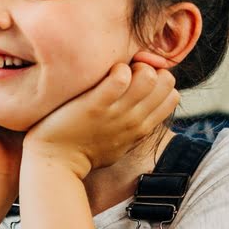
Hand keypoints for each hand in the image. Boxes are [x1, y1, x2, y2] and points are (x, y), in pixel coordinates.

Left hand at [24, 60, 178, 178]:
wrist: (56, 163)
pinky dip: (115, 68)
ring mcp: (116, 113)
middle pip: (166, 81)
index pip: (173, 96)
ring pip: (149, 76)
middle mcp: (134, 120)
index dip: (159, 80)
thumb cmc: (83, 151)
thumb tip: (142, 110)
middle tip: (128, 71)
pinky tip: (101, 72)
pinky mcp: (95, 105)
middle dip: (150, 68)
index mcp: (142, 128)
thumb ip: (134, 127)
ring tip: (116, 71)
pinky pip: (120, 76)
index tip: (139, 79)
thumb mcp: (119, 143)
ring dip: (134, 65)